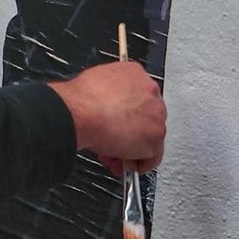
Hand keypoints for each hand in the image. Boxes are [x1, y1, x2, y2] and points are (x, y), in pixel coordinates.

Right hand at [48, 61, 166, 171]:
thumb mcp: (96, 85)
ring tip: (113, 156)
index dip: (125, 114)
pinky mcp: (155, 137)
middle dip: (129, 133)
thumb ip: (109, 93)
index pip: (137, 96)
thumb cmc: (82, 99)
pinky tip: (123, 166)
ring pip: (149, 138)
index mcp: (134, 73)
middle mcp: (150, 91)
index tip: (116, 123)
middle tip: (113, 142)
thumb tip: (105, 104)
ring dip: (131, 150)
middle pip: (146, 118)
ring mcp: (156, 115)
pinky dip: (139, 164)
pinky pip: (152, 157)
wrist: (82, 112)